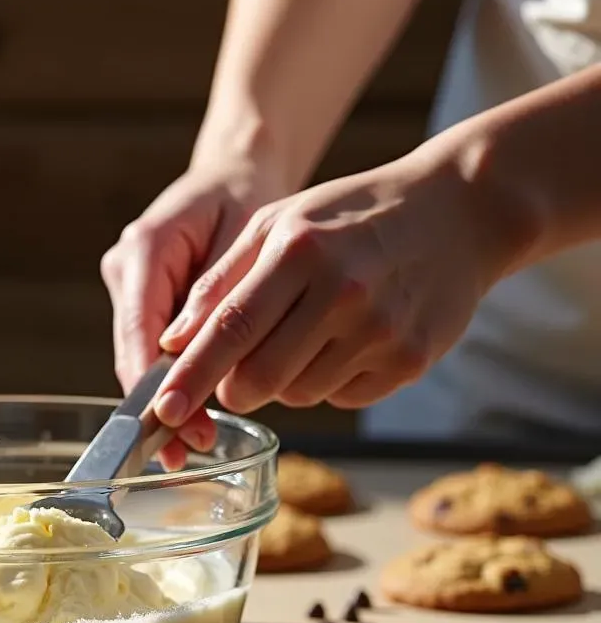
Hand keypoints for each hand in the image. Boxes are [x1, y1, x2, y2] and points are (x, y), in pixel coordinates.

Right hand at [101, 158, 286, 467]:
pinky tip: (191, 419)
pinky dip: (175, 382)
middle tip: (183, 449)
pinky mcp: (146, 303)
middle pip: (134, 351)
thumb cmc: (247, 200)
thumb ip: (218, 296)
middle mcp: (128, 270)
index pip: (139, 327)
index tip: (171, 420)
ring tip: (190, 444)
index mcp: (146, 247)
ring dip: (166, 399)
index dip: (151, 381)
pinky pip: (155, 351)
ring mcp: (132, 288)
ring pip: (141, 357)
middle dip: (159, 402)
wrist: (237, 177)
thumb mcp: (245, 239)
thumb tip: (197, 357)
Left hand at [152, 149, 517, 427]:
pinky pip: (341, 398)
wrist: (460, 213)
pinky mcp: (411, 361)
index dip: (190, 376)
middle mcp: (342, 293)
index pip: (229, 329)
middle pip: (258, 379)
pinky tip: (347, 340)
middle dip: (233, 388)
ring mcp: (381, 331)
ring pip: (297, 395)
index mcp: (299, 250)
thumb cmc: (351, 217)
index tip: (162, 409)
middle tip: (234, 374)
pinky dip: (329, 381)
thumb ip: (221, 281)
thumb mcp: (279, 224)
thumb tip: (173, 342)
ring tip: (308, 333)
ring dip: (283, 380)